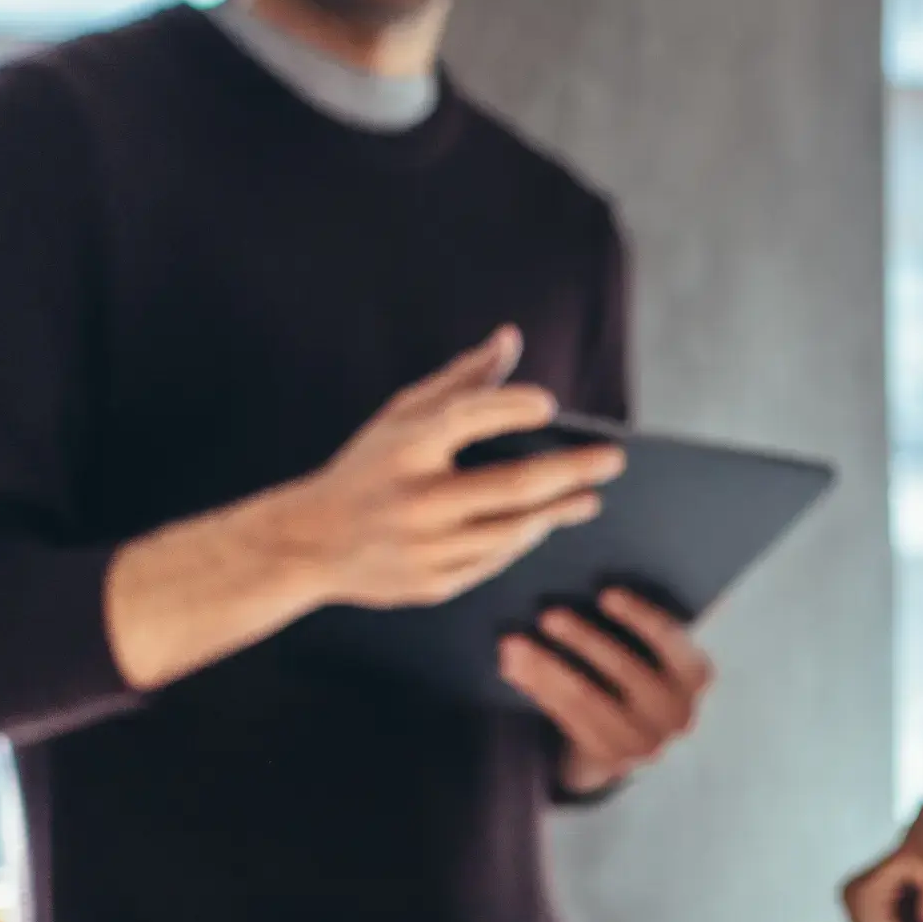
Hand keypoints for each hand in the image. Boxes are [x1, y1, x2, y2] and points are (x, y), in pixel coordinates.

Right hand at [258, 326, 621, 612]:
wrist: (310, 544)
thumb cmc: (367, 468)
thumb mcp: (401, 417)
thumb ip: (461, 381)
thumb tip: (510, 338)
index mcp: (406, 448)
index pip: (470, 417)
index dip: (512, 408)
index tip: (550, 406)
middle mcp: (417, 499)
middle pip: (514, 485)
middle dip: (573, 470)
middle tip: (612, 460)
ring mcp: (426, 547)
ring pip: (513, 530)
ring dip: (558, 512)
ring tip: (589, 497)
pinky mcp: (433, 583)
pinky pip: (494, 561)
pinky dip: (524, 540)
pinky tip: (545, 524)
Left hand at [503, 587, 714, 797]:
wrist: (625, 741)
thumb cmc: (631, 674)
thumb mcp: (647, 653)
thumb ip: (630, 628)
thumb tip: (571, 583)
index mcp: (695, 674)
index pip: (671, 641)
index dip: (640, 617)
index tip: (605, 594)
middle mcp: (679, 713)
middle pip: (626, 670)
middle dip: (584, 639)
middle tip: (547, 615)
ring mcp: (646, 742)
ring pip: (587, 698)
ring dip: (545, 667)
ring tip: (512, 643)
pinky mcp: (611, 758)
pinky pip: (567, 718)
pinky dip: (537, 688)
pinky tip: (513, 668)